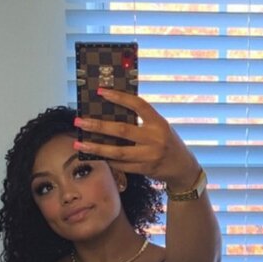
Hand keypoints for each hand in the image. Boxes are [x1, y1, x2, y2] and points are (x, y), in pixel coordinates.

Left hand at [73, 89, 198, 188]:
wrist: (183, 168)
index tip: (101, 91)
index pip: (138, 105)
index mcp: (159, 123)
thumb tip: (111, 112)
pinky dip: (107, 159)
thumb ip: (142, 121)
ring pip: (118, 151)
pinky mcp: (144, 169)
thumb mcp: (160, 127)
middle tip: (79, 121)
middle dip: (98, 126)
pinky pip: (121, 164)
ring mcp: (149, 156)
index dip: (119, 97)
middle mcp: (155, 138)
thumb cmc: (168, 142)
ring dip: (96, 147)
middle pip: (122, 130)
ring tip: (79, 143)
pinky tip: (94, 154)